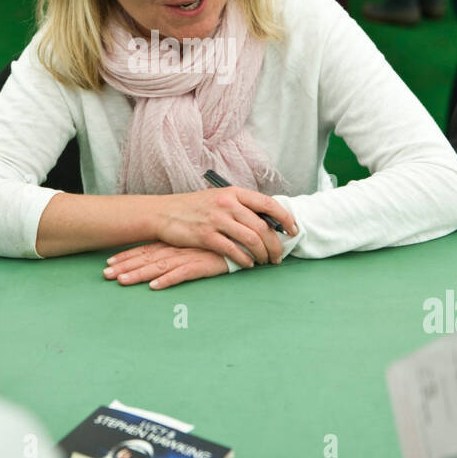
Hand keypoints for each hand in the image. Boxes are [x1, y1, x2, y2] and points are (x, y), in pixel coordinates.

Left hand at [104, 242, 243, 289]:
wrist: (247, 237)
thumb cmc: (222, 241)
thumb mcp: (199, 243)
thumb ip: (183, 248)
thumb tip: (166, 257)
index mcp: (176, 241)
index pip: (147, 249)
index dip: (127, 255)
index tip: (109, 262)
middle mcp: (180, 247)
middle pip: (147, 257)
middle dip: (125, 265)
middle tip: (105, 274)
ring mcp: (191, 255)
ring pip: (159, 265)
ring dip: (139, 274)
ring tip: (121, 281)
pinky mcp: (204, 264)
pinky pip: (183, 273)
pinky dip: (168, 279)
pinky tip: (155, 286)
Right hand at [152, 187, 296, 266]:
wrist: (163, 213)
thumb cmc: (193, 208)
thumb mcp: (219, 199)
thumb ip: (240, 207)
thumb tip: (266, 221)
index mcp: (234, 193)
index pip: (268, 203)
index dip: (285, 218)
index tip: (293, 230)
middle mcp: (227, 203)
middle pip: (262, 226)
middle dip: (275, 244)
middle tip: (278, 256)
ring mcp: (217, 219)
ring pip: (251, 239)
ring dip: (262, 254)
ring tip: (264, 262)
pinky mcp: (206, 235)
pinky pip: (233, 250)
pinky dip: (244, 259)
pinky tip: (248, 264)